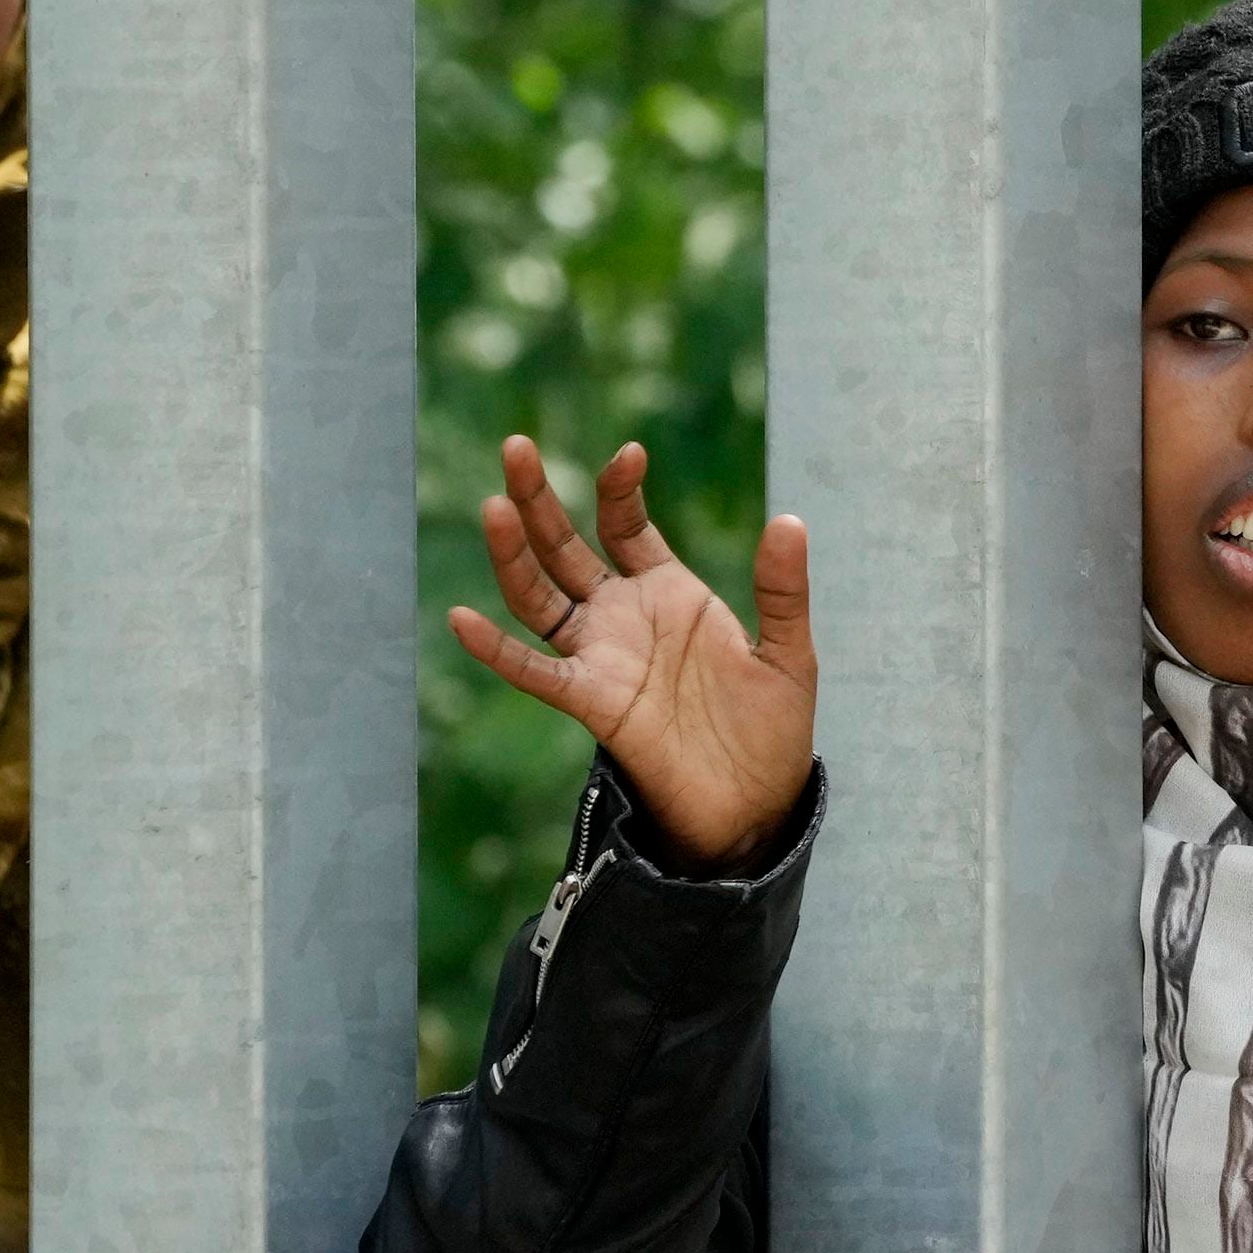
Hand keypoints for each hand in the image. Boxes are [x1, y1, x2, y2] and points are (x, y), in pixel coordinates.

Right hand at [449, 436, 818, 868]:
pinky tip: (462, 619)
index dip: (620, 489)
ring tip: (496, 506)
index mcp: (669, 593)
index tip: (629, 454)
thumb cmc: (770, 729)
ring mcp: (603, 657)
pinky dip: (497, 650)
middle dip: (539, 499)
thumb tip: (790, 519)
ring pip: (539, 597)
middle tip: (515, 446)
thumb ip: (783, 590)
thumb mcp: (789, 653)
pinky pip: (534, 672)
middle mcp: (624, 618)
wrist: (758, 806)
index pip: (625, 525)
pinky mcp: (594, 703)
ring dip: (514, 555)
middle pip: (565, 547)